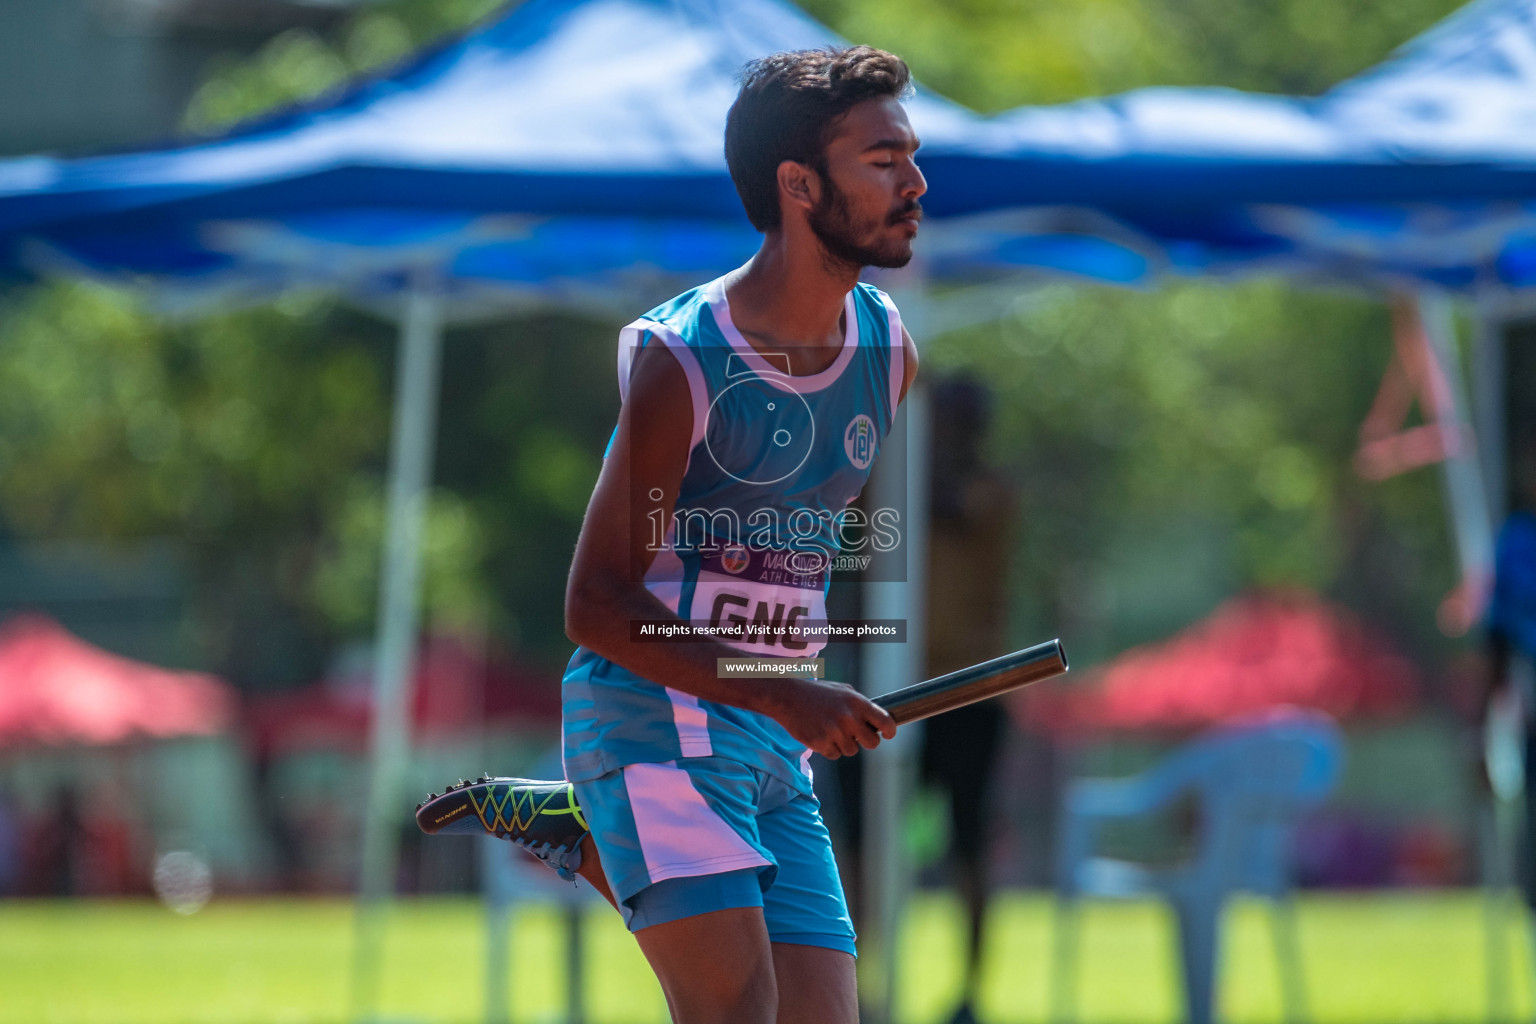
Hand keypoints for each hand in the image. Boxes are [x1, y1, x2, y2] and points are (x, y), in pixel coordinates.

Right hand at [759, 676, 897, 758]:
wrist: (787, 697)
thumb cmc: (817, 693)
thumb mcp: (843, 691)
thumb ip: (861, 705)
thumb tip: (879, 720)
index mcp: (857, 703)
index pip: (885, 722)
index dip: (890, 731)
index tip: (888, 734)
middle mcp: (849, 718)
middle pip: (872, 743)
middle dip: (866, 741)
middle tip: (857, 736)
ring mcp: (835, 732)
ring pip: (852, 750)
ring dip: (844, 744)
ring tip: (831, 729)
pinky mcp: (821, 743)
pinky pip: (834, 754)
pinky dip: (829, 748)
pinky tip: (821, 734)